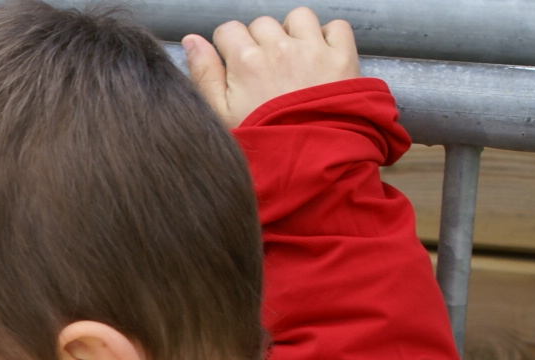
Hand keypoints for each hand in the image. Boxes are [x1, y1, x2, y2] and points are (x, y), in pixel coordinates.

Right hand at [183, 7, 360, 128]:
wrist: (307, 166)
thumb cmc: (262, 145)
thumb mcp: (219, 116)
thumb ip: (204, 74)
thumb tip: (192, 41)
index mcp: (245, 61)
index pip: (228, 30)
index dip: (227, 46)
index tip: (233, 63)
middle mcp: (279, 48)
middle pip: (261, 24)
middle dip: (259, 41)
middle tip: (262, 70)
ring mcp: (313, 50)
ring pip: (298, 18)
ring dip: (292, 32)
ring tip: (291, 58)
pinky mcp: (342, 58)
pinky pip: (336, 27)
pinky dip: (328, 35)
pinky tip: (320, 55)